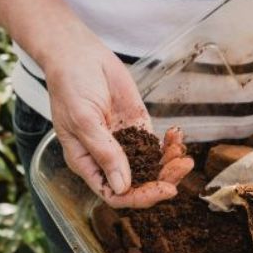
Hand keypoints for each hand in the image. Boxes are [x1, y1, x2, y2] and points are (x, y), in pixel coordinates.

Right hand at [44, 44, 193, 208]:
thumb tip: (121, 186)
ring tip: (182, 152)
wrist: (79, 55)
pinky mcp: (136, 126)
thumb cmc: (70, 86)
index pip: (113, 193)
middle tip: (182, 167)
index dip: (139, 197)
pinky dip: (169, 144)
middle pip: (137, 183)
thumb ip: (104, 152)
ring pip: (150, 166)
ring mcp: (122, 143)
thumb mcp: (84, 120)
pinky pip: (156, 145)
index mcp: (86, 162)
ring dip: (169, 164)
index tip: (163, 189)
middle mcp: (105, 157)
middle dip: (162, 179)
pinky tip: (177, 136)